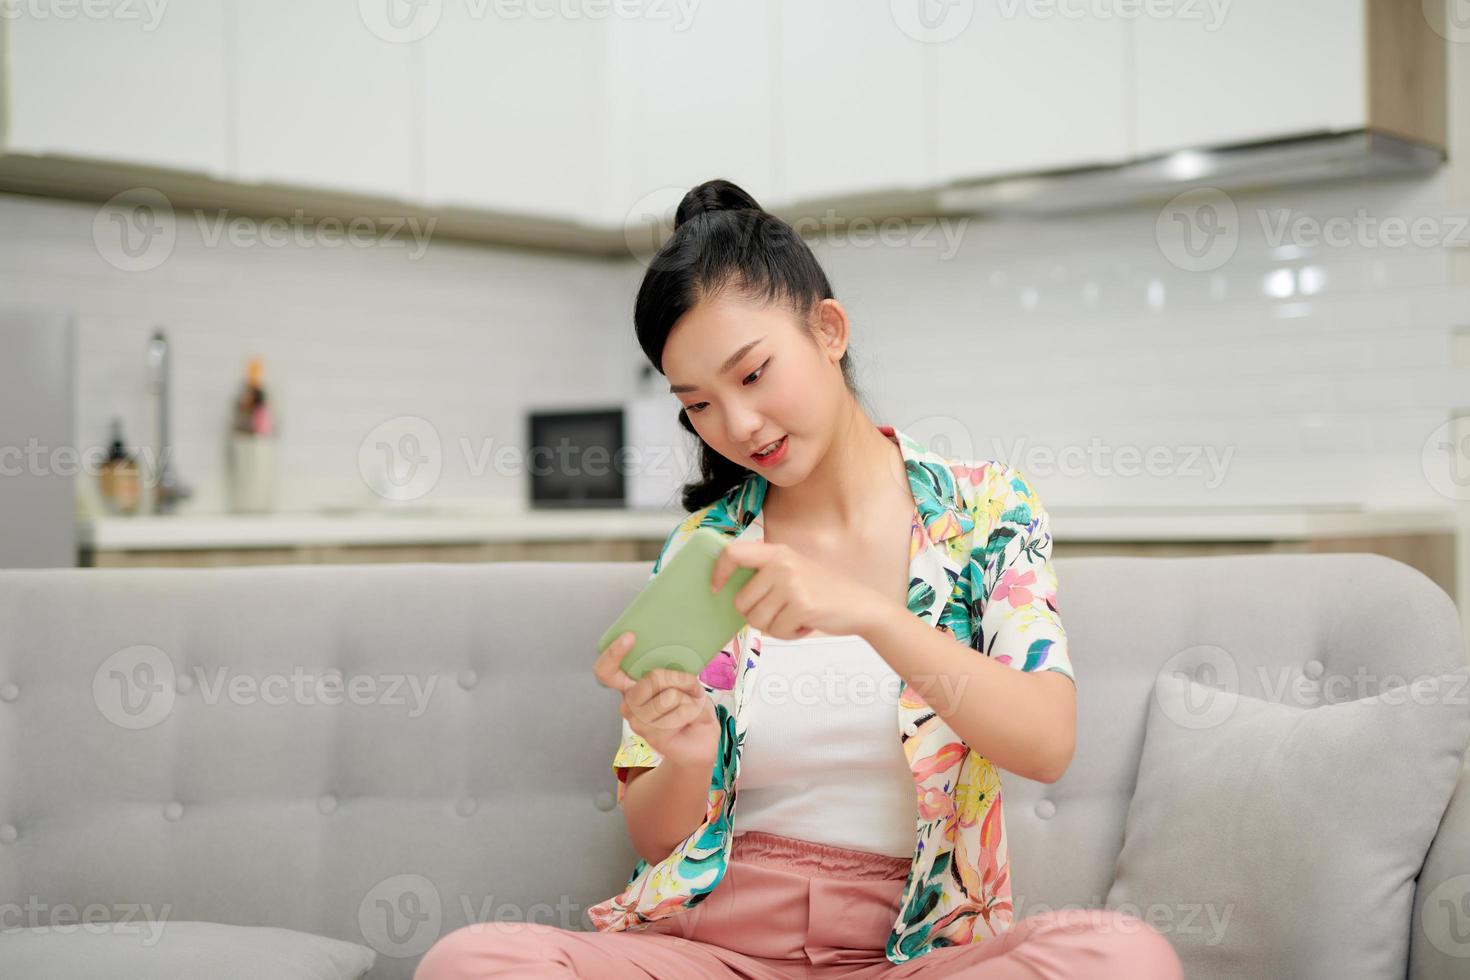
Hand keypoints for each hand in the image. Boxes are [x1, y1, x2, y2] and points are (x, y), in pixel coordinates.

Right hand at [593, 631, 719, 770]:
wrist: (700, 741)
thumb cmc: (690, 708)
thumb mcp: (687, 683)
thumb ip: (676, 674)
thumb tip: (668, 666)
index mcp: (632, 686)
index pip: (607, 671)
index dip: (613, 653)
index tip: (630, 637)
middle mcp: (630, 703)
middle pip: (653, 678)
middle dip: (681, 679)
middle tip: (691, 689)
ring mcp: (637, 721)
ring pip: (669, 696)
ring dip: (689, 698)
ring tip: (690, 707)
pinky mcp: (650, 736)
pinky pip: (678, 712)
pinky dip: (692, 711)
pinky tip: (689, 720)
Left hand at [709, 540, 887, 638]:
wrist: (860, 605)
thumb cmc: (822, 592)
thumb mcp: (792, 571)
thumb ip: (765, 575)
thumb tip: (726, 591)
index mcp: (776, 552)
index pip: (733, 553)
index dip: (718, 572)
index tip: (716, 589)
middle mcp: (781, 564)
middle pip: (741, 601)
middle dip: (756, 616)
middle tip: (779, 613)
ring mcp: (791, 583)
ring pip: (756, 620)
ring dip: (773, 627)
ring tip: (794, 617)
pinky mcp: (801, 605)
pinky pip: (776, 631)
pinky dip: (788, 634)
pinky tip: (804, 623)